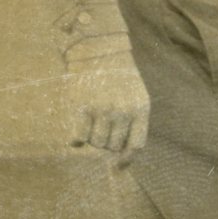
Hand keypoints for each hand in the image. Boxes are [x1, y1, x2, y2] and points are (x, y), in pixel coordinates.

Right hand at [63, 43, 148, 161]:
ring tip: (92, 127)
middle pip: (114, 146)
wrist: (99, 53)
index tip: (119, 165)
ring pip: (97, 143)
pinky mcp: (82, 107)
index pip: (136, 145)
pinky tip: (78, 135)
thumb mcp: (137, 97)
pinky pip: (79, 137)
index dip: (128, 159)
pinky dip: (77, 141)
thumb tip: (124, 156)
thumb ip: (135, 123)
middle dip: (108, 144)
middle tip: (103, 132)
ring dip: (93, 140)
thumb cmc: (120, 80)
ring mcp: (102, 110)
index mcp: (140, 110)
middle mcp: (123, 112)